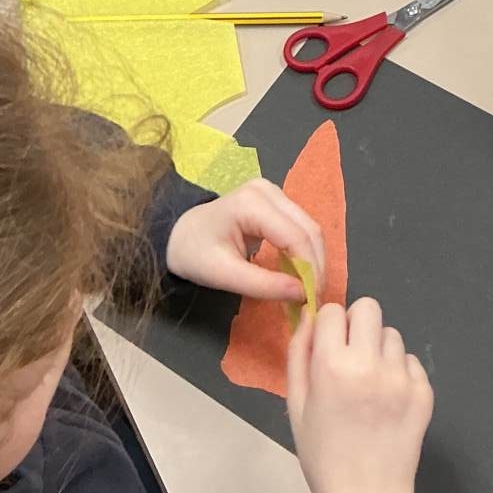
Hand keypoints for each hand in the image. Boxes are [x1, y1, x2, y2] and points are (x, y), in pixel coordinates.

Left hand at [164, 178, 326, 300]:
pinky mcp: (275, 202)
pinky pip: (300, 227)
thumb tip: (303, 295)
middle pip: (309, 229)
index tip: (312, 302)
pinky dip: (304, 252)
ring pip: (309, 228)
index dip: (310, 269)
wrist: (177, 235)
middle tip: (313, 300)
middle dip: (316, 266)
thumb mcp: (224, 275)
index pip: (296, 236)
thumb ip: (264, 285)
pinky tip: (300, 274)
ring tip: (308, 291)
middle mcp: (268, 190)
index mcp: (252, 203)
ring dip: (313, 260)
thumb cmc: (194, 253)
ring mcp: (273, 193)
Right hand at [287, 299, 431, 492]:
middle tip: (351, 356)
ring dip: (379, 350)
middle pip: (369, 308)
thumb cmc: (323, 455)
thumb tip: (308, 315)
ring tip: (370, 385)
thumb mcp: (296, 405)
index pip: (333, 311)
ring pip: (391, 335)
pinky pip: (411, 362)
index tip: (328, 347)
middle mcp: (370, 364)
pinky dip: (400, 373)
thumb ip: (299, 354)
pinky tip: (388, 402)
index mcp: (333, 365)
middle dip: (357, 325)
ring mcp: (402, 378)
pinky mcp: (425, 393)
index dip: (328, 327)